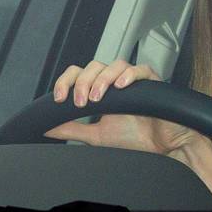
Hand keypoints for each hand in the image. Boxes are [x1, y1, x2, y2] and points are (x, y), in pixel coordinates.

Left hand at [44, 60, 202, 153]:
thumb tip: (47, 127)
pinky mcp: (153, 82)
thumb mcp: (96, 135)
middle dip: (83, 82)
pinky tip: (120, 86)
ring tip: (98, 98)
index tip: (60, 100)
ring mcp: (135, 80)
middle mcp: (117, 81)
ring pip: (115, 64)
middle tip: (81, 102)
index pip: (80, 73)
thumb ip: (72, 129)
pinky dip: (129, 75)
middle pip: (94, 65)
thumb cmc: (137, 137)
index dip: (66, 81)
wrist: (164, 146)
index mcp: (103, 89)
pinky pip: (141, 69)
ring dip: (102, 79)